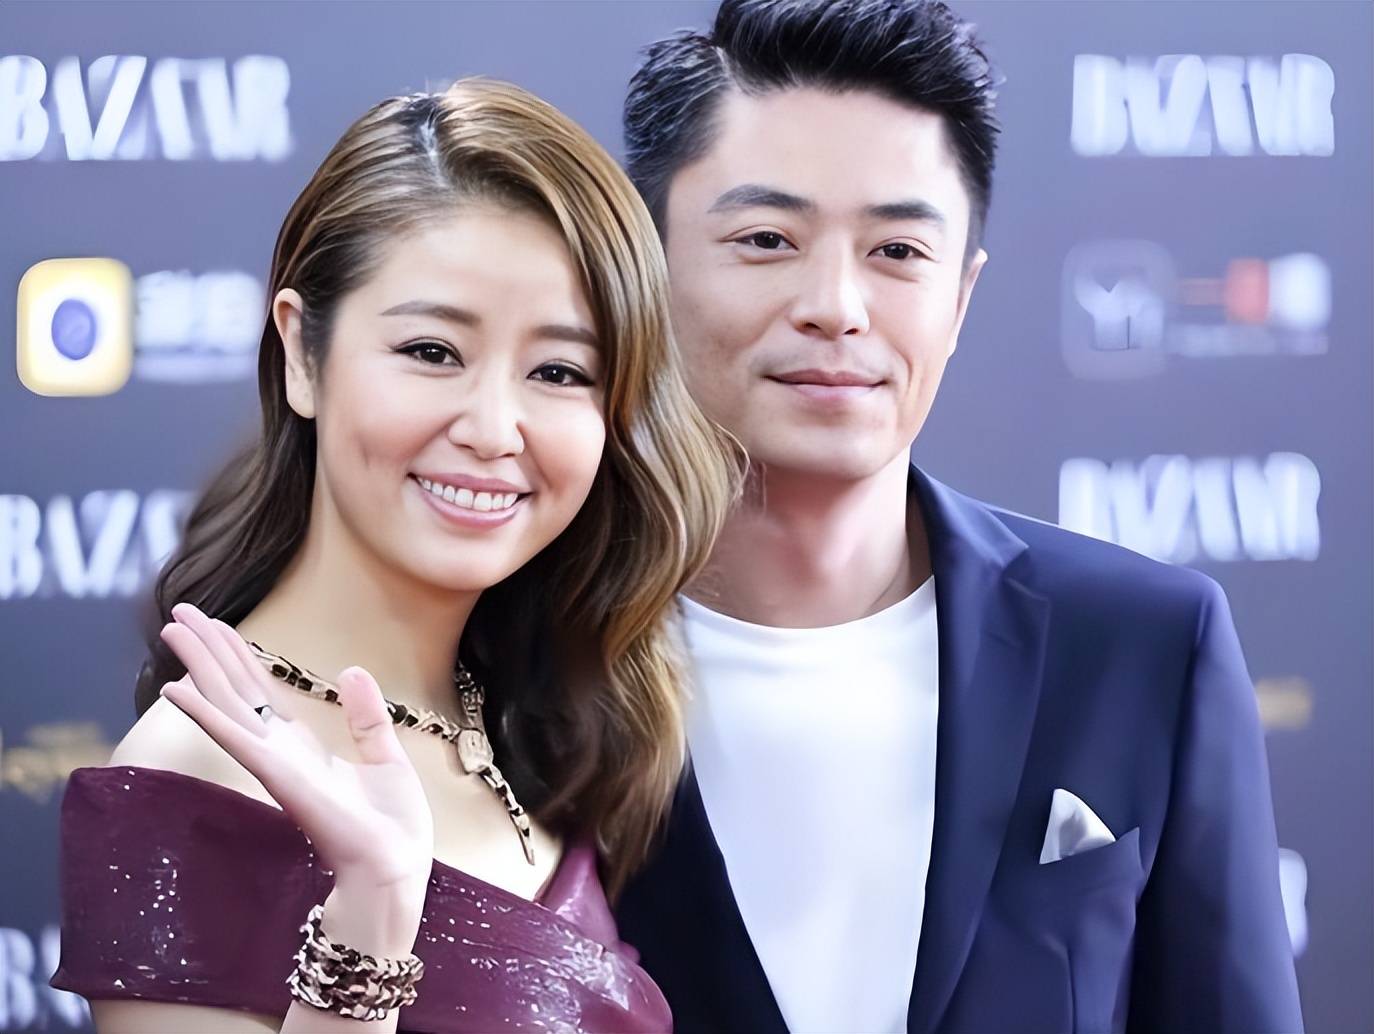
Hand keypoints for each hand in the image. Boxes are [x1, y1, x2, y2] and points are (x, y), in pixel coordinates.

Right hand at [158, 604, 434, 916]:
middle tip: (178, 612)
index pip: (261, 693)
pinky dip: (204, 711)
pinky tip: (176, 687)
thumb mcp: (386, 756)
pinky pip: (234, 736)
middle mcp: (279, 752)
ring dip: (198, 664)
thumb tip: (352, 671)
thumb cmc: (392, 827)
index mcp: (302, 748)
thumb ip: (365, 717)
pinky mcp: (277, 775)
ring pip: (227, 703)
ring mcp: (273, 763)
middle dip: (208, 651)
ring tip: (171, 627)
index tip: (216, 624)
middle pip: (235, 690)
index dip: (238, 656)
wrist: (396, 866)